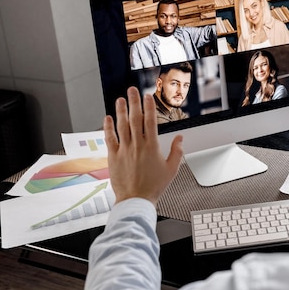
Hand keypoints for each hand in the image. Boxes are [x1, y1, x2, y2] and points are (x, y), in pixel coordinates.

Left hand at [103, 86, 182, 204]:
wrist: (136, 200)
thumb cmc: (154, 186)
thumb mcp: (172, 169)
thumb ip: (177, 152)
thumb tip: (180, 139)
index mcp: (152, 147)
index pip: (150, 121)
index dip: (149, 107)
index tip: (147, 96)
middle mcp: (137, 145)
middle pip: (135, 119)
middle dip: (133, 102)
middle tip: (132, 90)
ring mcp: (124, 150)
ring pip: (121, 126)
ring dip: (120, 111)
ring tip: (120, 100)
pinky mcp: (113, 157)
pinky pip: (110, 139)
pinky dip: (108, 127)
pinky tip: (108, 118)